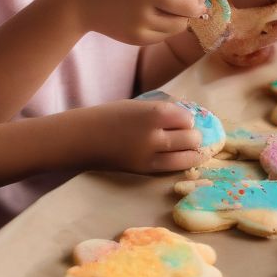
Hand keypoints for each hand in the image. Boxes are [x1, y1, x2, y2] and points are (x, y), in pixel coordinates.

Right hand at [67, 0, 208, 45]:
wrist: (83, 0)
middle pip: (192, 6)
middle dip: (197, 6)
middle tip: (190, 4)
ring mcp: (140, 19)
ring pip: (181, 24)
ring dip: (181, 18)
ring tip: (165, 10)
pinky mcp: (137, 38)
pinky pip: (166, 35)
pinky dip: (166, 29)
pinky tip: (151, 20)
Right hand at [80, 98, 203, 174]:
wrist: (83, 138)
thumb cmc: (111, 116)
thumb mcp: (140, 105)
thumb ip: (165, 110)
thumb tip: (193, 115)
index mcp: (154, 113)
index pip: (188, 119)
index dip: (187, 119)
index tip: (180, 120)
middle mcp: (154, 135)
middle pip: (192, 138)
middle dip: (193, 136)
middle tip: (185, 135)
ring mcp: (149, 156)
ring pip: (188, 157)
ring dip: (191, 151)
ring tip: (186, 147)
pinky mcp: (144, 171)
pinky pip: (173, 168)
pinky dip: (181, 163)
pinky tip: (179, 157)